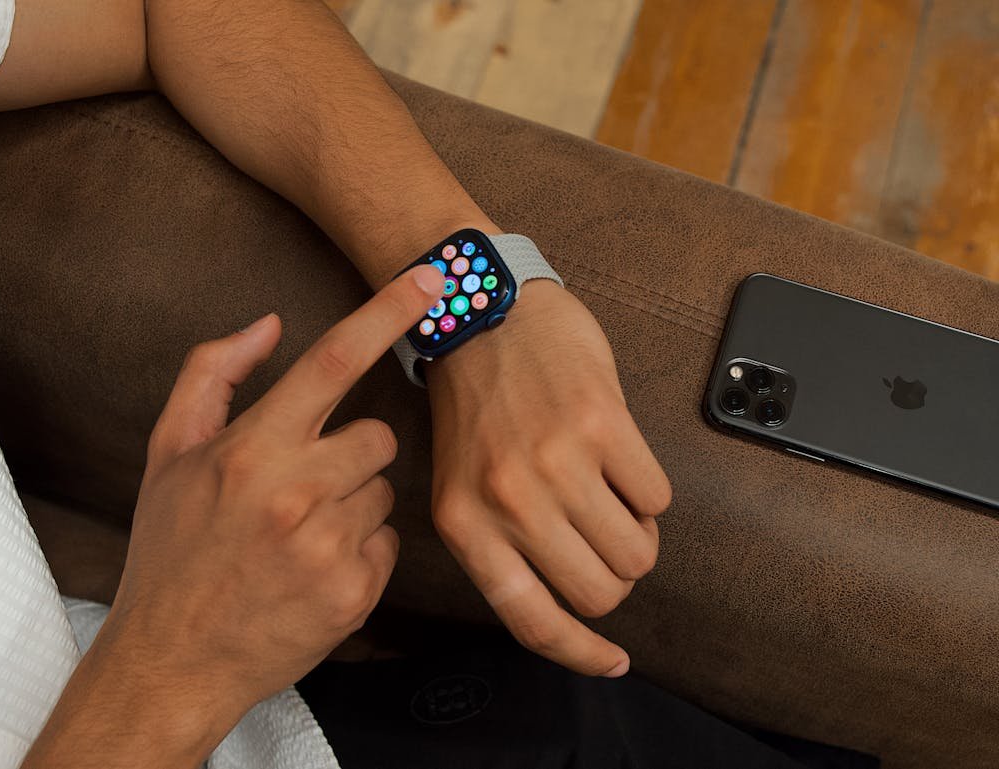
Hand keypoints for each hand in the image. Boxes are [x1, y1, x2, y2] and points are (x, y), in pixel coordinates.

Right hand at [98, 265, 444, 730]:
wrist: (172, 660)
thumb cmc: (170, 550)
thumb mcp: (168, 455)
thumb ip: (213, 376)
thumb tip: (268, 323)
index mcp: (252, 450)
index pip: (333, 361)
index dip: (387, 313)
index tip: (431, 279)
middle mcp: (296, 493)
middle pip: (379, 437)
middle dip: (355, 452)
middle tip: (307, 484)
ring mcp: (330, 547)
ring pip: (385, 491)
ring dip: (355, 504)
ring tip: (300, 534)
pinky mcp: (356, 592)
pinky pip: (388, 543)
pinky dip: (360, 550)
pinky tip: (314, 569)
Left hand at [426, 280, 670, 676]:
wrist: (483, 313)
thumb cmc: (476, 405)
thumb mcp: (463, 485)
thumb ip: (502, 545)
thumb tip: (567, 605)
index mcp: (465, 525)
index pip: (532, 621)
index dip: (581, 654)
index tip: (613, 663)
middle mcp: (508, 501)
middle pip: (599, 592)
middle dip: (614, 577)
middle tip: (605, 542)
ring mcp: (557, 463)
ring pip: (636, 552)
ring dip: (637, 535)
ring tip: (612, 498)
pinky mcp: (602, 425)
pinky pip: (657, 497)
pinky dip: (649, 490)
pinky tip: (619, 460)